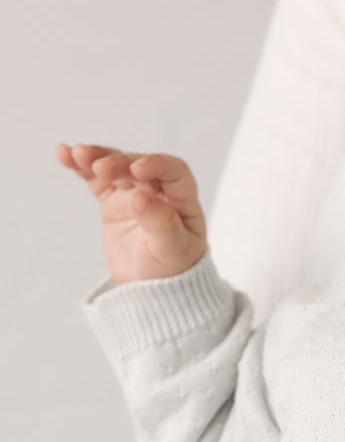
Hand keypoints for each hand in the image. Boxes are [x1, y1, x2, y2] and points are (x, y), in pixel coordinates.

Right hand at [56, 143, 206, 282]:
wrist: (151, 288)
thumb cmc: (172, 269)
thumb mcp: (172, 251)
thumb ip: (160, 223)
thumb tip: (140, 197)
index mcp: (182, 200)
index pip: (174, 172)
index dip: (157, 164)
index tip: (136, 169)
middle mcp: (158, 190)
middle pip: (138, 166)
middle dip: (119, 163)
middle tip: (100, 168)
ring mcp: (133, 193)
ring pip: (115, 167)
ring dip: (97, 157)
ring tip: (77, 154)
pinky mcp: (112, 200)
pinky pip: (96, 180)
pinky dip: (80, 167)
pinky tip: (64, 155)